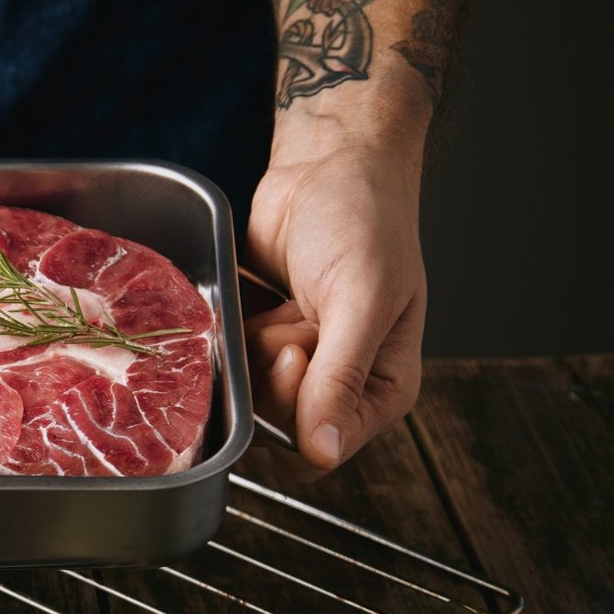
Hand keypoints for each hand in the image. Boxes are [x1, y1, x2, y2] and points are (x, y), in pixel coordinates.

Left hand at [243, 137, 426, 480]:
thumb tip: (323, 451)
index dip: (297, 411)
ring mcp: (298, 363)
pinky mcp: (260, 338)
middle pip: (277, 426)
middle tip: (293, 318)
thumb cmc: (364, 220)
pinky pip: (230, 362)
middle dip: (273, 371)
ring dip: (254, 347)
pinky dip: (235, 332)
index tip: (298, 352)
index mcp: (383, 388)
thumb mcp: (361, 299)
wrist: (329, 162)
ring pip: (248, 395)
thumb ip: (341, 378)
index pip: (323, 449)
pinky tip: (257, 299)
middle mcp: (341, 384)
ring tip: (283, 302)